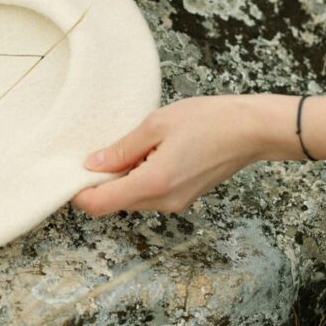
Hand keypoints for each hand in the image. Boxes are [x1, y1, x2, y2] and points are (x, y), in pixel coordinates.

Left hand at [72, 95, 292, 215]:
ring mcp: (176, 202)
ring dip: (123, 178)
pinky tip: (150, 152)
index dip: (80, 193)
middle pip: (116, 203)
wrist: (252, 129)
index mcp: (152, 183)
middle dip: (102, 183)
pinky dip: (141, 178)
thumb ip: (122, 148)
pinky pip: (152, 194)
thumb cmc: (209, 121)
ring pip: (134, 199)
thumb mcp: (156, 125)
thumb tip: (93, 163)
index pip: (100, 204)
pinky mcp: (185, 197)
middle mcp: (163, 201)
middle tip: (101, 151)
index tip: (72, 174)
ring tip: (133, 146)